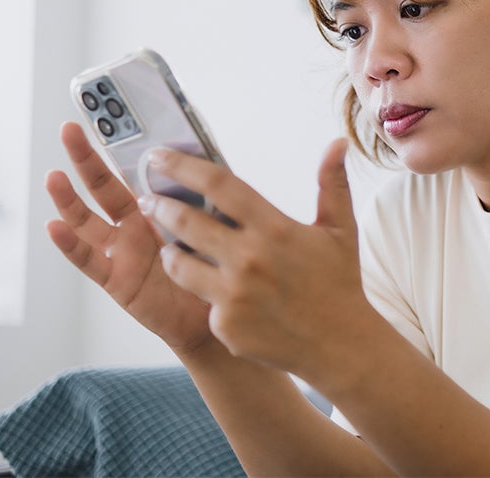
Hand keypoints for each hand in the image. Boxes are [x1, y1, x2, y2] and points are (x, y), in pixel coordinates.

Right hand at [45, 122, 217, 355]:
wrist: (214, 313)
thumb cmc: (213, 266)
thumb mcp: (211, 222)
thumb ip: (202, 194)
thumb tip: (206, 155)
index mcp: (154, 205)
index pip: (128, 169)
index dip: (115, 146)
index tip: (101, 116)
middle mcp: (131, 224)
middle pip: (102, 186)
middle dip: (85, 158)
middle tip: (70, 130)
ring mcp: (120, 251)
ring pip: (87, 220)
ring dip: (68, 199)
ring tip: (54, 176)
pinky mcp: (116, 279)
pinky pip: (88, 260)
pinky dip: (69, 244)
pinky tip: (55, 227)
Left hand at [147, 138, 374, 381]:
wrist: (341, 346)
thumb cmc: (339, 283)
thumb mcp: (340, 229)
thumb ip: (332, 182)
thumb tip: (337, 142)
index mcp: (273, 228)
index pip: (218, 185)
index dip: (182, 166)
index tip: (158, 156)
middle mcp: (249, 259)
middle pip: (185, 221)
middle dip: (160, 206)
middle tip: (148, 199)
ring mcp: (234, 295)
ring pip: (178, 264)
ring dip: (169, 250)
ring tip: (169, 246)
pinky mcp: (225, 325)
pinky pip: (201, 300)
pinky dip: (203, 291)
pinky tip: (212, 289)